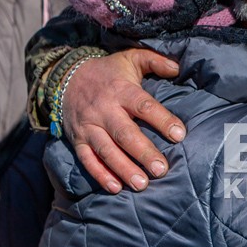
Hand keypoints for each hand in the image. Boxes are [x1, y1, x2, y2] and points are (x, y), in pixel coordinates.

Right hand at [64, 48, 182, 192]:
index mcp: (120, 90)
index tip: (179, 135)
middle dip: (144, 153)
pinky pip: (87, 160)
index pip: (143, 106)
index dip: (162, 120)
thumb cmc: (108, 72)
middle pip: (125, 134)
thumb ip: (154, 60)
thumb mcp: (130, 58)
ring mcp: (89, 126)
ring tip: (142, 184)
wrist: (66, 77)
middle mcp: (104, 110)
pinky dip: (100, 175)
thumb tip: (178, 67)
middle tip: (161, 169)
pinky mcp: (78, 140)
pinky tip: (115, 188)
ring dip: (124, 169)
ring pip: (106, 151)